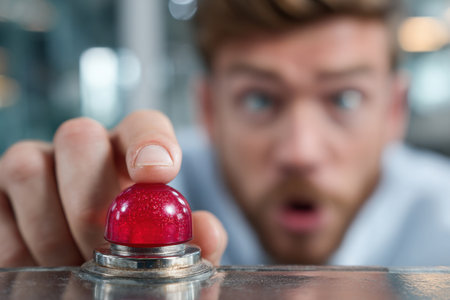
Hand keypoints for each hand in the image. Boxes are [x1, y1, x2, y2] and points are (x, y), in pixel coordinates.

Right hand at [0, 110, 226, 266]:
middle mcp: (81, 149)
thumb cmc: (133, 247)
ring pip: (29, 170)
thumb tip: (207, 230)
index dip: (150, 141)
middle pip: (79, 138)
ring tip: (75, 267)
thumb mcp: (167, 247)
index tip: (158, 174)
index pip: (143, 124)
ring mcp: (35, 166)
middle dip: (92, 202)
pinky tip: (48, 269)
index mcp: (131, 153)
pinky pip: (0, 214)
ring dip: (53, 231)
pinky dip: (21, 249)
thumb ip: (191, 240)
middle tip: (105, 250)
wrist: (84, 259)